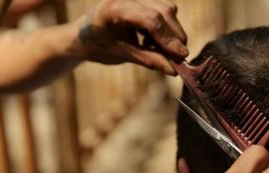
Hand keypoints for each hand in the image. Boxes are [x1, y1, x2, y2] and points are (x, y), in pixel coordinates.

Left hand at [72, 0, 188, 74]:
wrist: (87, 33)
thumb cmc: (100, 45)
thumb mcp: (123, 54)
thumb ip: (149, 60)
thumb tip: (174, 69)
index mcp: (114, 8)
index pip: (151, 19)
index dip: (168, 38)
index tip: (181, 56)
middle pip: (164, 11)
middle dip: (175, 36)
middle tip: (180, 58)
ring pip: (168, 8)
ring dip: (172, 32)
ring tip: (162, 50)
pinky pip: (164, 8)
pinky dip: (166, 27)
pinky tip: (155, 40)